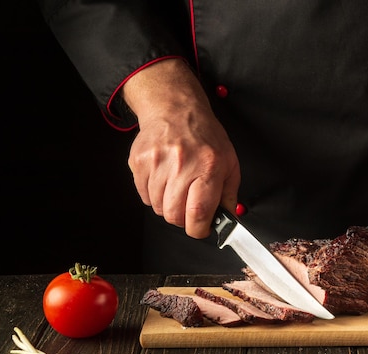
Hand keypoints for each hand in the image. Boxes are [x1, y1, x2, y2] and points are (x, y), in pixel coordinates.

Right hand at [122, 59, 240, 238]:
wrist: (175, 110)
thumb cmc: (205, 137)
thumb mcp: (229, 163)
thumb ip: (229, 194)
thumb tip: (227, 220)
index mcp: (208, 167)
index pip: (198, 213)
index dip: (199, 229)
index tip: (201, 228)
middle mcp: (181, 164)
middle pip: (174, 215)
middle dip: (183, 218)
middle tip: (189, 205)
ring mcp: (156, 163)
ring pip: (157, 208)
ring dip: (168, 205)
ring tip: (177, 186)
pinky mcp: (139, 162)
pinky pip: (144, 196)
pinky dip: (154, 195)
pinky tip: (164, 179)